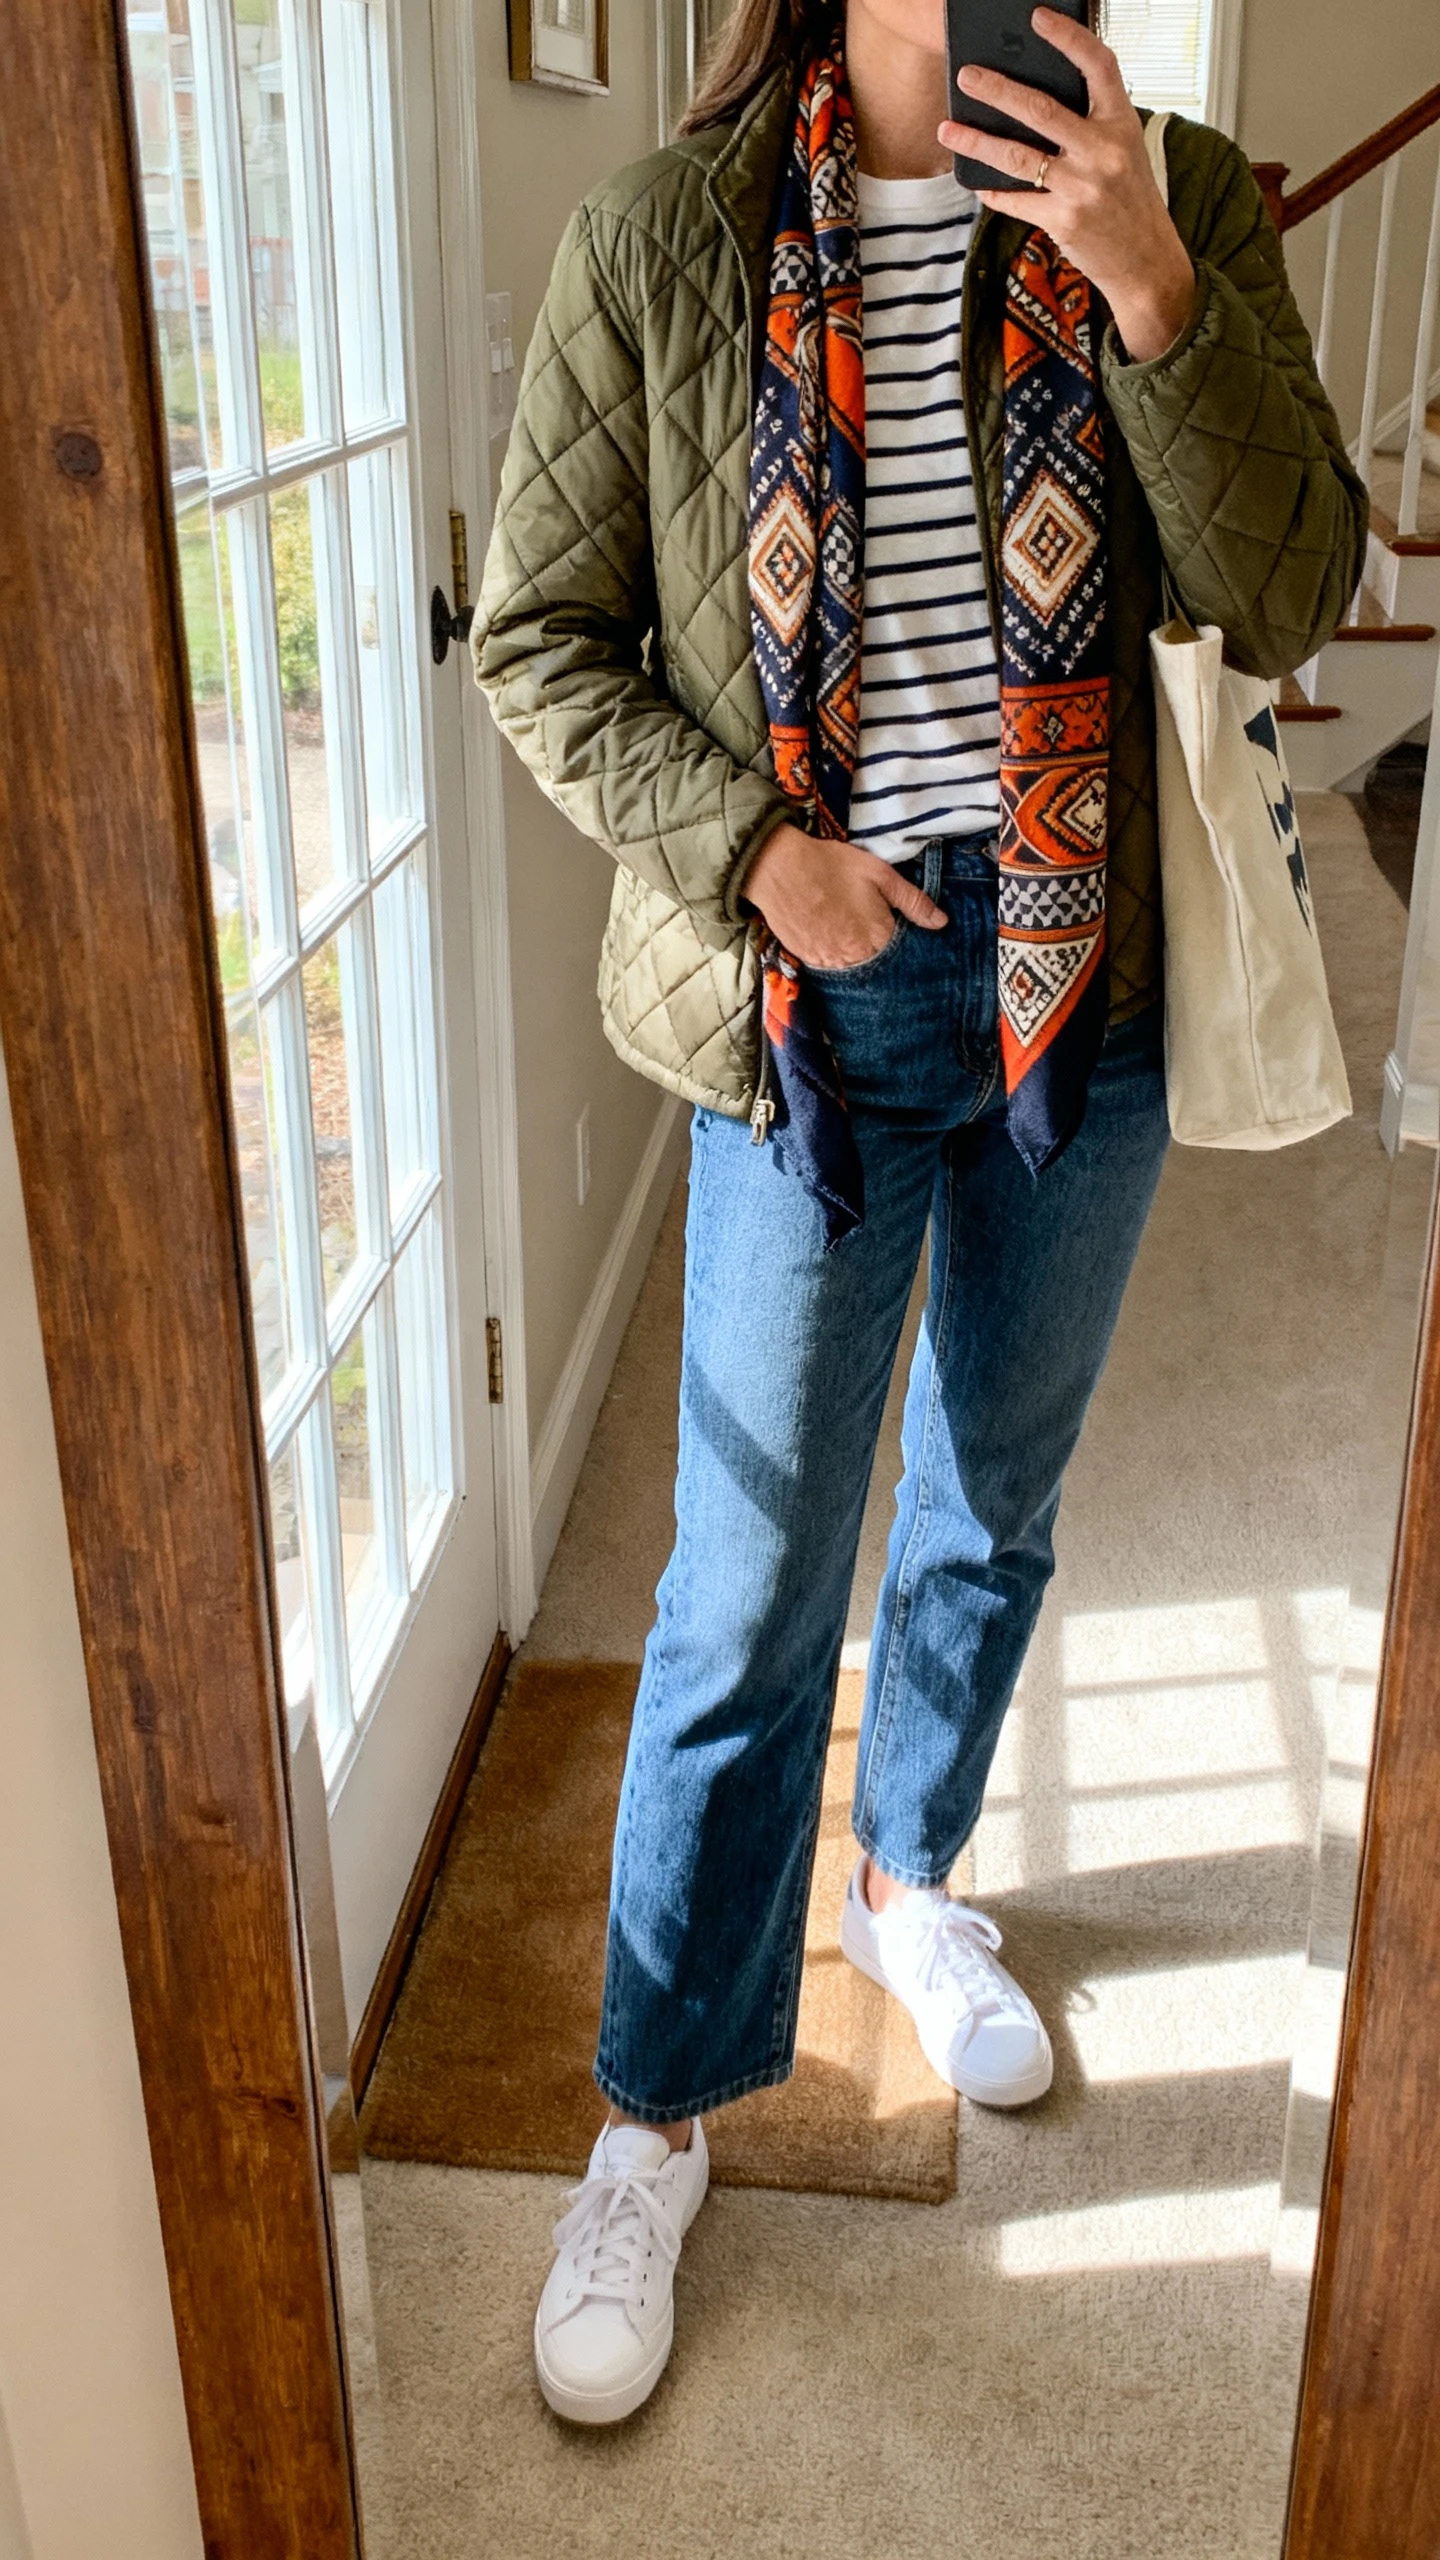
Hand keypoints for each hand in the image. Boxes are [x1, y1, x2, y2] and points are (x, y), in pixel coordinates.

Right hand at [743, 823, 946, 969]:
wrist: (778, 868)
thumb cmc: (832, 865)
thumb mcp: (880, 874)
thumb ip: (913, 901)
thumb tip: (941, 922)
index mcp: (879, 938)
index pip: (901, 953)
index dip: (900, 940)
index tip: (893, 926)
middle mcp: (856, 958)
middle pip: (877, 964)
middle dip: (878, 950)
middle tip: (866, 924)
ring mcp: (829, 962)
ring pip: (852, 968)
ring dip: (856, 955)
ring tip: (848, 929)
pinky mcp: (807, 959)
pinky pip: (828, 966)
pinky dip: (833, 955)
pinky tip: (830, 934)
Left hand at [940, 7, 1196, 362]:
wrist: (1147, 263)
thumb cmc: (1131, 203)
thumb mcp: (1126, 152)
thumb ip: (1091, 126)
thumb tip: (1035, 105)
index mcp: (1122, 124)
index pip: (1098, 66)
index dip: (1068, 38)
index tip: (1038, 18)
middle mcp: (1103, 152)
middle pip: (1041, 110)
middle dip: (998, 90)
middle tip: (967, 76)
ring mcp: (1082, 188)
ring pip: (1018, 156)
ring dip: (977, 141)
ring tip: (948, 129)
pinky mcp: (1063, 220)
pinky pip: (1016, 200)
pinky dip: (993, 191)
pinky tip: (975, 182)